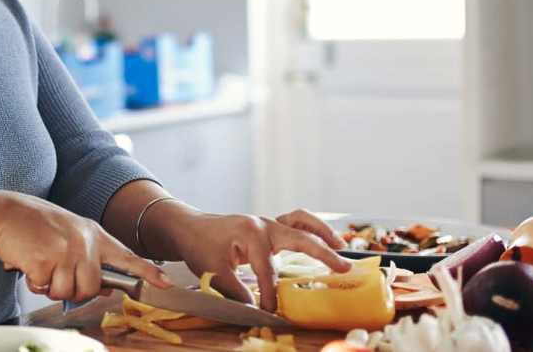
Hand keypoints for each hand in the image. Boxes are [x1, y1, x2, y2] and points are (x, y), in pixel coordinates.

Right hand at [0, 192, 171, 303]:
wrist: (4, 212)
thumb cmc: (34, 224)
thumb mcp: (69, 233)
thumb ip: (89, 256)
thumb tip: (108, 286)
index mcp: (92, 233)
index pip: (126, 256)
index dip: (147, 272)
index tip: (166, 283)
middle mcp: (83, 242)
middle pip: (91, 287)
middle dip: (73, 289)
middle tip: (55, 273)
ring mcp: (65, 251)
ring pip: (68, 292)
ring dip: (51, 286)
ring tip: (40, 265)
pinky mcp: (44, 261)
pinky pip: (44, 288)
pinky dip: (34, 282)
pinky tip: (28, 264)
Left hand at [146, 206, 351, 311]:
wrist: (188, 227)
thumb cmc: (199, 245)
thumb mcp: (212, 270)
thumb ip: (235, 290)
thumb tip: (255, 308)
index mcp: (250, 234)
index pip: (267, 270)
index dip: (270, 294)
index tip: (270, 312)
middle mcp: (264, 224)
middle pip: (299, 238)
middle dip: (323, 254)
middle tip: (343, 269)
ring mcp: (267, 222)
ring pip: (301, 222)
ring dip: (323, 233)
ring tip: (341, 246)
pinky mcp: (268, 226)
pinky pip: (295, 221)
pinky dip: (311, 228)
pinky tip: (324, 239)